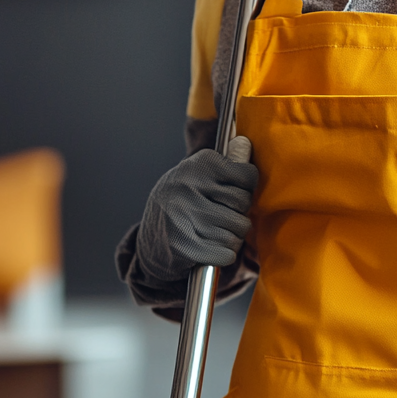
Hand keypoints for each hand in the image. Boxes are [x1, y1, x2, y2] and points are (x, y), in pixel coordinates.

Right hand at [136, 136, 257, 280]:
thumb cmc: (183, 201)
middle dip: (240, 212)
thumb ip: (226, 162)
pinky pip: (227, 252)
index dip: (248, 187)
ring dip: (235, 235)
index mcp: (198, 165)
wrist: (149, 240)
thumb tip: (244, 143)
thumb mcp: (198, 174)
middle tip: (226, 214)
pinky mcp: (183, 245)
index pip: (246, 176)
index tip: (238, 191)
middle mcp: (189, 187)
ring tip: (220, 231)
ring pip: (237, 229)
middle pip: (243, 203)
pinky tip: (215, 248)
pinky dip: (227, 254)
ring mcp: (184, 216)